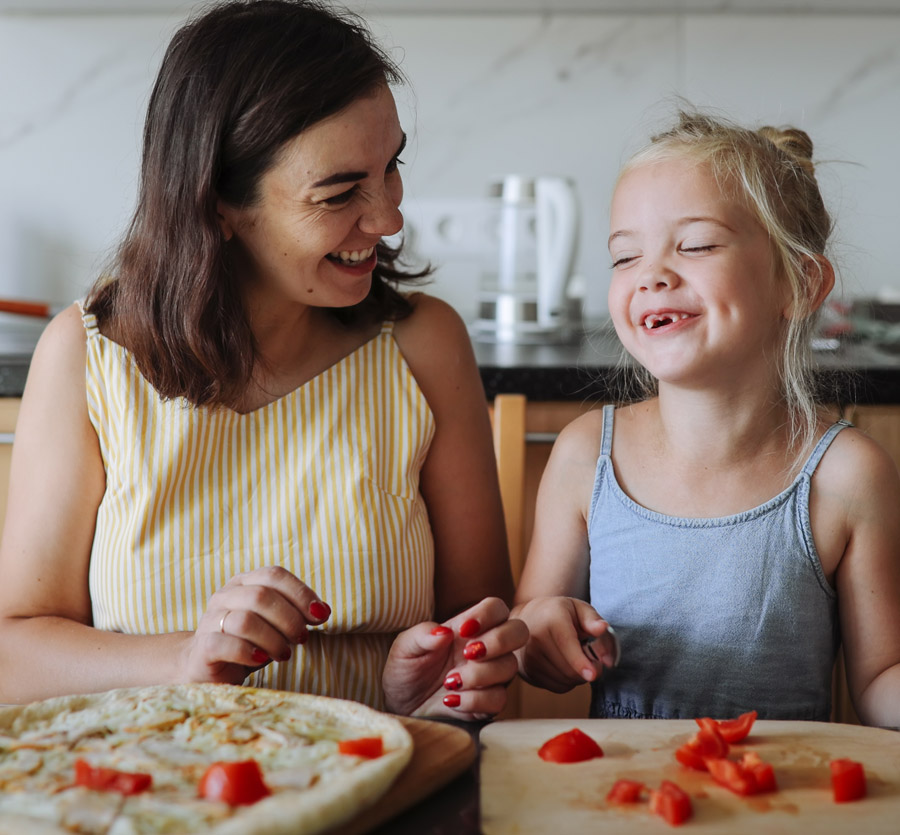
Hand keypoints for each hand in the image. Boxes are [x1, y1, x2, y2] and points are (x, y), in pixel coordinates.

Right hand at [180, 566, 330, 684]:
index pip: (274, 575)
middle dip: (289, 619)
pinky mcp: (203, 647)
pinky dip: (249, 652)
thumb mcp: (275, 625)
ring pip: (245, 620)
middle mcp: (225, 596)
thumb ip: (296, 614)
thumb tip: (323, 611)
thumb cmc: (248, 642)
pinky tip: (261, 659)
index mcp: (244, 583)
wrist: (205, 667)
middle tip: (301, 638)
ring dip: (273, 639)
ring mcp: (210, 620)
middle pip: (261, 595)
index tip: (320, 615)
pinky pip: (226, 644)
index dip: (301, 593)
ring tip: (284, 654)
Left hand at [382, 597, 527, 719]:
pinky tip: (451, 700)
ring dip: (480, 674)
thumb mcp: (404, 649)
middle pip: (518, 631)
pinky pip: (499, 699)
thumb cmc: (405, 671)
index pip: (496, 608)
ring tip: (449, 682)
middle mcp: (485, 649)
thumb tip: (445, 632)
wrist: (401, 707)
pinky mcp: (487, 704)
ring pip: (509, 666)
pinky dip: (474, 700)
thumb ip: (421, 635)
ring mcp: (490, 676)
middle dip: (499, 641)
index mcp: (468, 628)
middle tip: (469, 653)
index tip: (463, 631)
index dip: (487, 615)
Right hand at [513, 596, 616, 692]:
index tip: (593, 674)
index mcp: (551, 620)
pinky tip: (565, 665)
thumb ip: (593, 619)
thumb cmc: (559, 614)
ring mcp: (529, 657)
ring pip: (564, 681)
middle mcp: (535, 639)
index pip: (566, 644)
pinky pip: (557, 687)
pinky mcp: (528, 672)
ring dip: (578, 675)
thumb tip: (602, 628)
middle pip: (569, 669)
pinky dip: (567, 681)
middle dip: (588, 669)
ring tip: (575, 657)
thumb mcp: (579, 608)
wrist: (529, 618)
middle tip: (592, 657)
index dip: (580, 662)